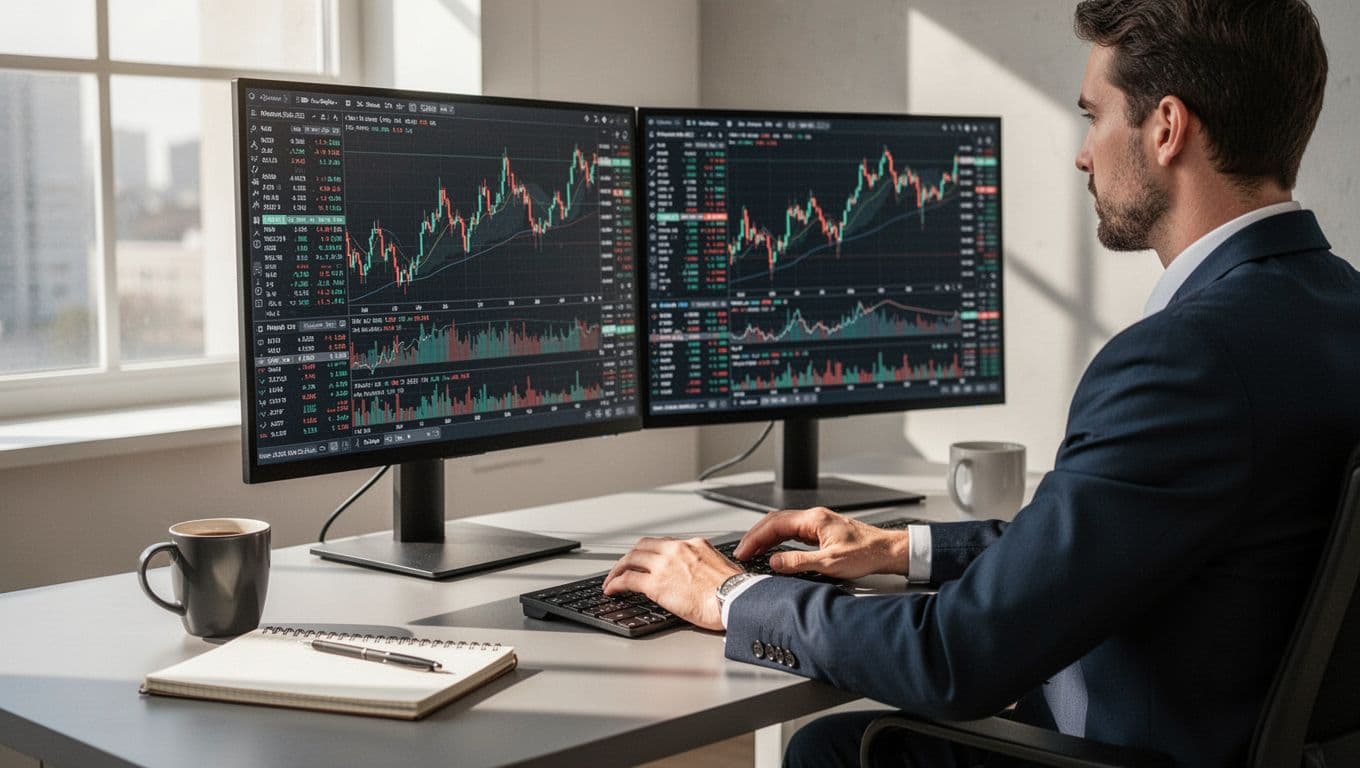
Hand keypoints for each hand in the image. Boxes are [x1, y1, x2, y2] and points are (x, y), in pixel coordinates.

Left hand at [602, 537, 742, 630]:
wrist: (735, 599)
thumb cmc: (736, 591)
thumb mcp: (723, 567)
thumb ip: (708, 566)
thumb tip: (706, 577)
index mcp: (694, 545)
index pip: (665, 543)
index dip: (652, 552)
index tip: (646, 560)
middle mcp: (677, 549)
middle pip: (643, 546)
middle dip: (630, 557)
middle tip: (623, 567)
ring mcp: (664, 565)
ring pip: (631, 559)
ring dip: (618, 569)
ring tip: (611, 579)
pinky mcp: (656, 583)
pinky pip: (627, 579)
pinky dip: (615, 583)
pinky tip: (611, 590)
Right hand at [734, 507, 910, 579]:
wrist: (887, 551)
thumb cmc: (866, 554)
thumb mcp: (829, 563)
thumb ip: (798, 562)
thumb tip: (774, 562)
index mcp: (814, 519)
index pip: (774, 525)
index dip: (755, 538)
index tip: (743, 551)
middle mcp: (814, 517)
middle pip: (775, 521)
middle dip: (755, 536)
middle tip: (742, 552)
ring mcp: (817, 522)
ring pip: (783, 525)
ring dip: (766, 537)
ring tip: (752, 552)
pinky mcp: (821, 530)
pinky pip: (792, 531)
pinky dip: (778, 539)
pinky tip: (774, 549)